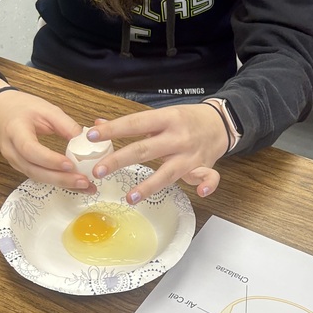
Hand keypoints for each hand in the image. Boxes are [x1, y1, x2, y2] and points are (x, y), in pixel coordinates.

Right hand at [0, 72, 91, 189]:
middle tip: (84, 182)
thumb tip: (84, 141)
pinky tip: (73, 183)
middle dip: (60, 179)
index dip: (50, 159)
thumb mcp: (45, 109)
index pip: (31, 150)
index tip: (70, 164)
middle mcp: (12, 151)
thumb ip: (65, 124)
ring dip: (61, 183)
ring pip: (37, 177)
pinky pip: (38, 176)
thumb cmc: (21, 107)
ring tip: (85, 186)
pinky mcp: (20, 166)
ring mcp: (14, 161)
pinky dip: (56, 181)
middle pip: (34, 170)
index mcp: (15, 131)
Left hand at [81, 103, 230, 202]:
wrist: (220, 122)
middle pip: (145, 149)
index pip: (135, 124)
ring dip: (150, 185)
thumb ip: (132, 123)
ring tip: (130, 197)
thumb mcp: (160, 115)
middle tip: (99, 171)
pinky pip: (209, 177)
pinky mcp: (204, 167)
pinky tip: (201, 193)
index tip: (92, 136)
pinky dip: (207, 185)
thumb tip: (99, 125)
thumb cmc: (186, 120)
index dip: (114, 130)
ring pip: (169, 172)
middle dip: (120, 160)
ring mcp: (191, 154)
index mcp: (166, 119)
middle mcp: (178, 137)